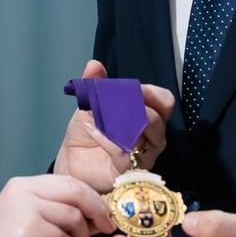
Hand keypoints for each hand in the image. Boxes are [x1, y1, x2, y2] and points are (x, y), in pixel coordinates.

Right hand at [0, 174, 113, 236]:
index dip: (91, 197)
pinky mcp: (27, 227)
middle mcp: (22, 190)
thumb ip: (56, 211)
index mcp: (22, 185)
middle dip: (96, 209)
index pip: (67, 181)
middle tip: (105, 226)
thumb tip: (95, 214)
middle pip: (74, 190)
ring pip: (73, 216)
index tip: (103, 213)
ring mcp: (24, 207)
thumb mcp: (29, 219)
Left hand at [54, 60, 175, 191]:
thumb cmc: (88, 133)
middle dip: (139, 108)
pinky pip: (124, 154)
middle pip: (159, 120)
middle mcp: (150, 136)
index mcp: (146, 115)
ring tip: (104, 116)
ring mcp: (142, 155)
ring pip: (147, 138)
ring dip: (124, 123)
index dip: (152, 93)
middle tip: (118, 102)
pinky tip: (91, 128)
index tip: (134, 88)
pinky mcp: (127, 171)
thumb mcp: (90, 103)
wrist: (71, 160)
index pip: (164, 102)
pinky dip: (106, 139)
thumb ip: (95, 84)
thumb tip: (94, 64)